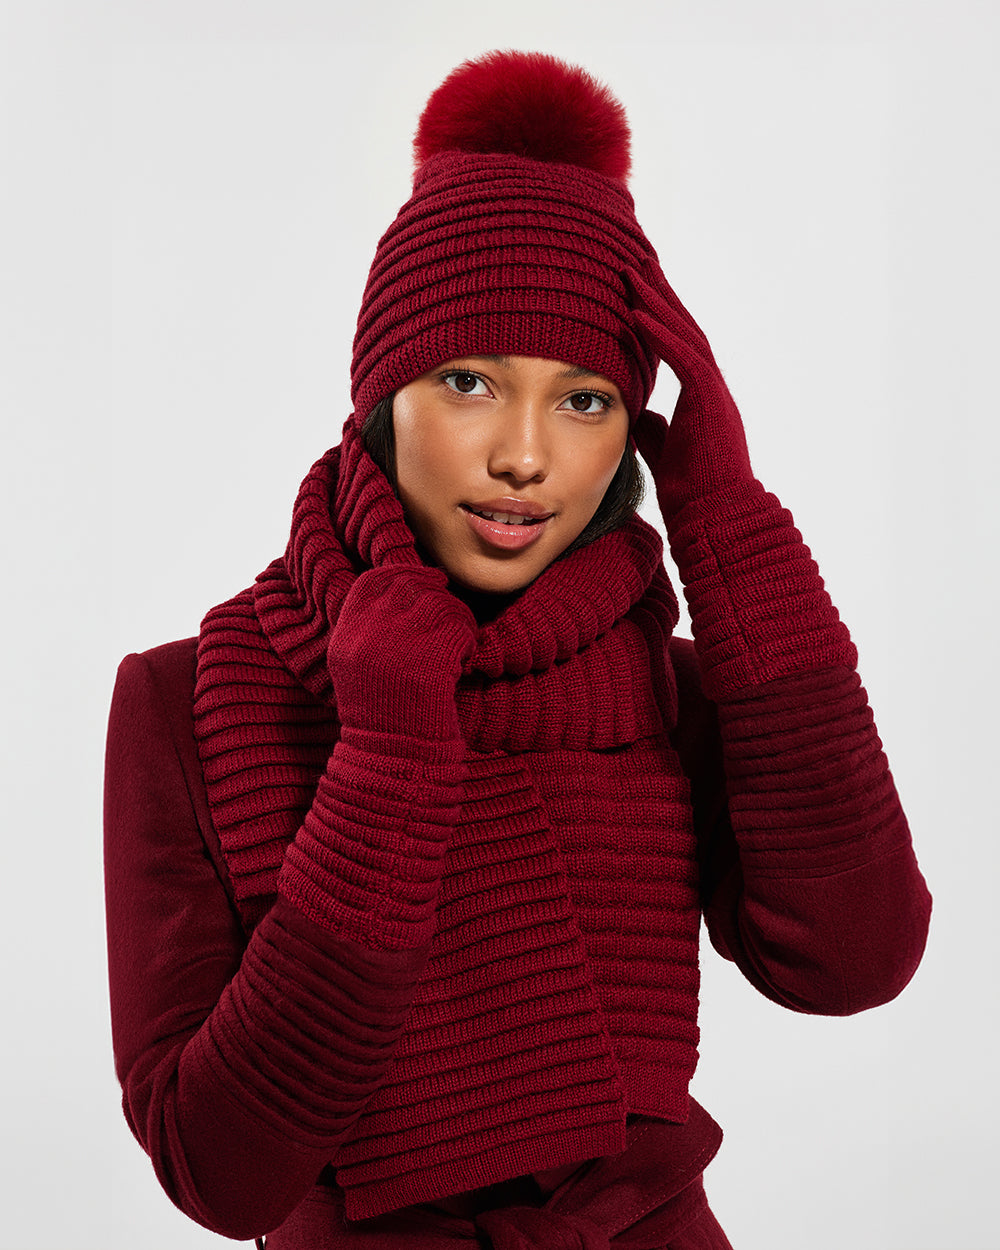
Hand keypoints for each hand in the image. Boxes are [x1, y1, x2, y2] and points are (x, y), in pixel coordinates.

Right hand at [330, 566, 476, 739]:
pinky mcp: (428, 661)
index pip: (373, 581)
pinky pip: (459, 628)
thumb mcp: (359, 667)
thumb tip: (409, 583)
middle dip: (437, 594)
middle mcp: (366, 636)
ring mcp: (396, 647)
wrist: (393, 757)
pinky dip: (469, 641)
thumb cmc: (385, 714)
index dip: (403, 571)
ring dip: (458, 619)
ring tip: (458, 646)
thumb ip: (371, 627)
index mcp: (346, 637)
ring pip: (439, 602)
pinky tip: (464, 662)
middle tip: (451, 616)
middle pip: (409, 586)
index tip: (427, 578)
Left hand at [626, 263, 753, 520]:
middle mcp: (711, 387)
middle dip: (660, 295)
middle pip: (683, 328)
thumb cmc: (692, 491)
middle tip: (634, 263)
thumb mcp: (664, 451)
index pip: (677, 345)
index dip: (658, 316)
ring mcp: (714, 392)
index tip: (634, 290)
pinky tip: (639, 311)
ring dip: (658, 302)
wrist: (715, 516)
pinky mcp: (710, 401)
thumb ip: (654, 429)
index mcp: (701, 397)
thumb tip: (637, 412)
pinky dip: (662, 333)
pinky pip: (684, 357)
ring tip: (632, 275)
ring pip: (685, 333)